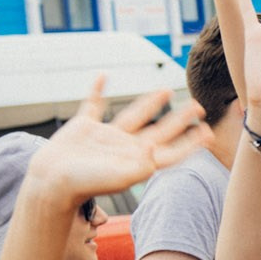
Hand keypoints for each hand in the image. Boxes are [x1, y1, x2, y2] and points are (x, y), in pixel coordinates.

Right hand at [25, 78, 208, 201]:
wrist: (51, 183)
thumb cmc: (85, 183)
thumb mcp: (119, 176)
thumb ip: (142, 166)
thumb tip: (158, 154)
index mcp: (138, 161)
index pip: (172, 150)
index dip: (191, 142)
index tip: (209, 132)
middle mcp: (126, 148)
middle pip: (160, 130)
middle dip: (179, 119)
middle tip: (197, 106)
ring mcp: (106, 137)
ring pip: (134, 115)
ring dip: (149, 103)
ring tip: (165, 90)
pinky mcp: (84, 127)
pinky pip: (92, 104)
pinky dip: (97, 90)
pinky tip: (103, 76)